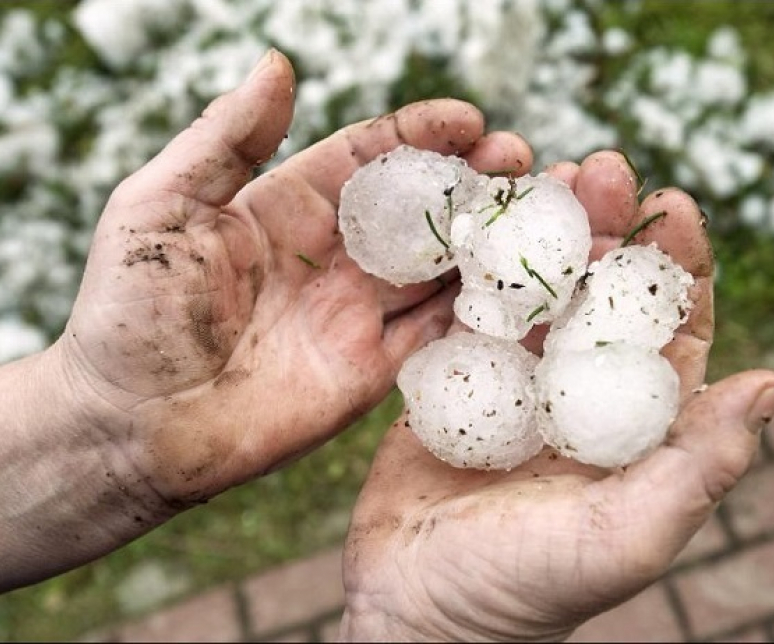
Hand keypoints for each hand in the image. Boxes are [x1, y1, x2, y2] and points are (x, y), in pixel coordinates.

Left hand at [56, 51, 532, 507]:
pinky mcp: (369, 371)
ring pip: (439, 269)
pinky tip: (512, 288)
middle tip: (522, 164)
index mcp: (288, 207)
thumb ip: (224, 139)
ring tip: (538, 217)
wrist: (131, 425)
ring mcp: (356, 315)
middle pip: (420, 209)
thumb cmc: (130, 312)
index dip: (421, 135)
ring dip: (486, 241)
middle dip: (473, 182)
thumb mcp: (160, 206)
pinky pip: (434, 336)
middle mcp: (332, 257)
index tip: (470, 120)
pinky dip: (474, 312)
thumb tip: (278, 64)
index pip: (370, 158)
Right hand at [338, 152, 773, 640]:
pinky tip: (466, 226)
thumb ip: (697, 467)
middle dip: (604, 226)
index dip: (678, 264)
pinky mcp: (453, 379)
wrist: (417, 609)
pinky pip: (465, 312)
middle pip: (599, 291)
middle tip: (595, 169)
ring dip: (536, 233)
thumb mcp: (623, 537)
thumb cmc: (525, 587)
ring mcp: (512, 380)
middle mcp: (577, 390)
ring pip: (533, 289)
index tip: (672, 204)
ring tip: (533, 176)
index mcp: (634, 421)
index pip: (670, 327)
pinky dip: (469, 267)